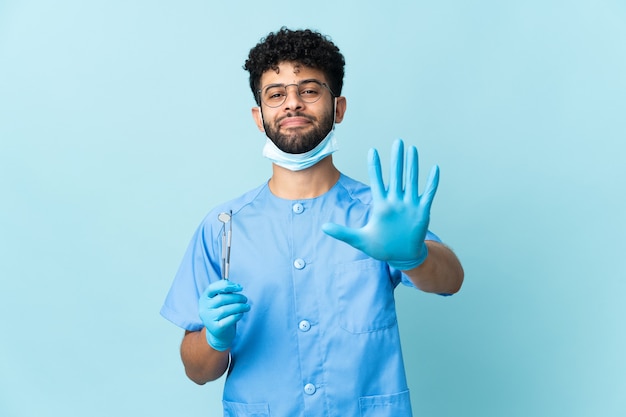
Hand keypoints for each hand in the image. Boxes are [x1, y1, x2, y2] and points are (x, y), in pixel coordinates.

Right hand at [198, 280, 249, 350]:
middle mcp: (204, 309)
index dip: (226, 285)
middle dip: (236, 297)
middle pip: (221, 298)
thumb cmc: (222, 313)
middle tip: (245, 299)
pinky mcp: (216, 328)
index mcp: (204, 299)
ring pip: (225, 309)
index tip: (239, 287)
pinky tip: (241, 314)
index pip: (212, 288)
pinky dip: (237, 315)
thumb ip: (226, 293)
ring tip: (246, 307)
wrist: (220, 334)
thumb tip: (237, 286)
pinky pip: (229, 319)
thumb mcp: (220, 302)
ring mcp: (208, 319)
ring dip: (239, 306)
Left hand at [322, 139, 438, 269]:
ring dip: (412, 165)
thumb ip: (342, 233)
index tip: (372, 151)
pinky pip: (428, 194)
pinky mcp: (422, 212)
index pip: (376, 181)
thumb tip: (323, 227)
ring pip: (411, 180)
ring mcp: (409, 205)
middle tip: (397, 142)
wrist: (402, 256)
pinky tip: (434, 168)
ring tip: (412, 149)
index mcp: (381, 206)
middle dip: (396, 159)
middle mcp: (395, 202)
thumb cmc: (381, 247)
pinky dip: (432, 182)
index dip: (375, 167)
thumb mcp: (360, 240)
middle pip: (396, 176)